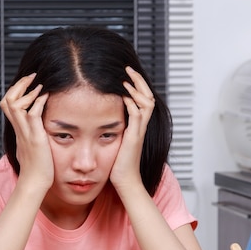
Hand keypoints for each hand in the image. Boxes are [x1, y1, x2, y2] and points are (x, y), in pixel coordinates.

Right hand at [0, 73, 53, 189]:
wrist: (35, 182)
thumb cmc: (36, 168)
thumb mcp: (30, 148)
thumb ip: (30, 137)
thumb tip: (35, 131)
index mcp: (18, 130)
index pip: (8, 105)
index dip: (15, 91)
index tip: (28, 84)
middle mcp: (19, 129)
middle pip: (7, 100)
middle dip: (18, 85)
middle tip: (31, 77)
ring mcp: (25, 133)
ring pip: (15, 105)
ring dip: (27, 91)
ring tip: (39, 85)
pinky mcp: (35, 138)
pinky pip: (32, 115)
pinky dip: (38, 103)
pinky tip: (46, 97)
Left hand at [110, 66, 155, 191]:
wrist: (125, 181)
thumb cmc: (118, 165)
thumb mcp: (115, 140)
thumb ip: (113, 128)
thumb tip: (102, 118)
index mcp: (137, 125)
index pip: (142, 98)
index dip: (136, 84)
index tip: (125, 74)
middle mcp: (140, 126)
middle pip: (148, 95)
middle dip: (139, 80)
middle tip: (128, 68)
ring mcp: (139, 131)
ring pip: (146, 103)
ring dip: (136, 89)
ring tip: (125, 79)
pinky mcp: (134, 137)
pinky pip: (138, 116)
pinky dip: (132, 104)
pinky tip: (124, 96)